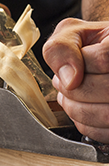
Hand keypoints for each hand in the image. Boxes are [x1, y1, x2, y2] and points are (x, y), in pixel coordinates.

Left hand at [43, 18, 108, 142]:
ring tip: (69, 96)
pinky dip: (85, 123)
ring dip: (76, 108)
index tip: (70, 66)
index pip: (103, 59)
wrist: (104, 55)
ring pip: (106, 114)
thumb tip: (68, 78)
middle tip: (63, 83)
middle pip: (106, 90)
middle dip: (73, 89)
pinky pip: (105, 132)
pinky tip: (81, 108)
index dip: (80, 64)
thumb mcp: (73, 33)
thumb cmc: (90, 44)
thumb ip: (61, 47)